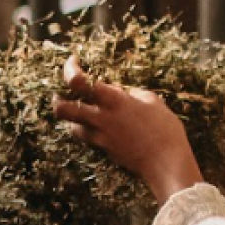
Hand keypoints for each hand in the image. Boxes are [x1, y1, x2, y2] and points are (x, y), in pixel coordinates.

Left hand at [52, 60, 199, 202]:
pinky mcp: (106, 150)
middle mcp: (101, 117)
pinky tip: (102, 131)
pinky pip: (89, 140)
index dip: (70, 69)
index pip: (79, 81)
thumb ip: (135, 94)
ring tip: (83, 116)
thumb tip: (127, 93)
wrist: (166, 162)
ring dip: (74, 120)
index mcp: (114, 100)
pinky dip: (90, 133)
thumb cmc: (166, 130)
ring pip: (72, 127)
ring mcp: (101, 136)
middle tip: (61, 96)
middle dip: (58, 101)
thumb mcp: (154, 102)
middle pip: (63, 108)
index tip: (73, 61)